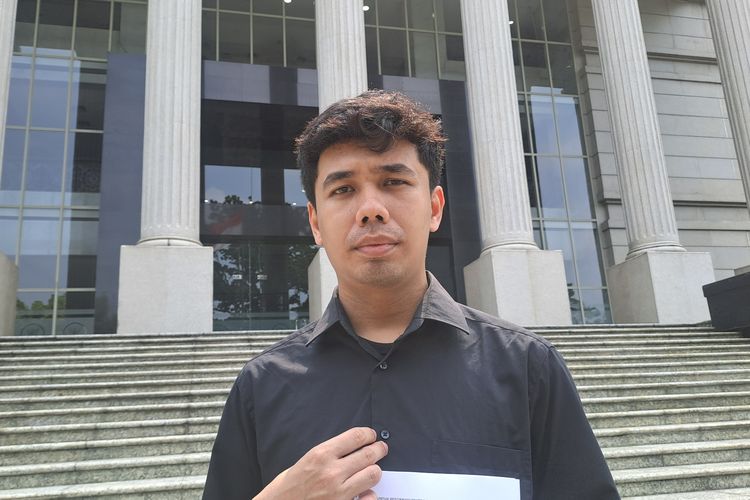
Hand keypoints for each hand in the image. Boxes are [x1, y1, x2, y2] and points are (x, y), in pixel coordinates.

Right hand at [254, 427, 387, 499]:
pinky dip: (370, 495)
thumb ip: (328, 454)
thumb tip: (348, 449)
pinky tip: (366, 493)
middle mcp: (332, 471)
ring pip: (373, 474)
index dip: (368, 434)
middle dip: (379, 449)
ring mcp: (339, 491)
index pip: (355, 436)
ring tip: (372, 470)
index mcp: (321, 455)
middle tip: (381, 448)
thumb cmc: (288, 488)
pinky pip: (369, 498)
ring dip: (374, 471)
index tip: (372, 435)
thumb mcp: (305, 461)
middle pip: (369, 453)